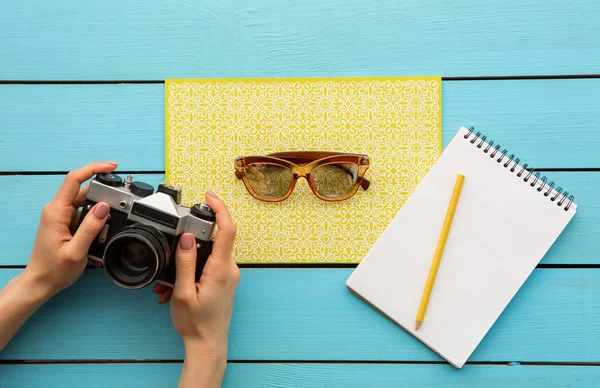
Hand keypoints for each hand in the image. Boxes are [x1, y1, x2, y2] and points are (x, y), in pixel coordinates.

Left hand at [23, 162, 116, 297]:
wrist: (40, 282)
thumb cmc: (54, 270)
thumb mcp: (77, 251)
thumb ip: (91, 227)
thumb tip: (104, 206)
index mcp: (56, 212)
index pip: (74, 179)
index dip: (93, 169)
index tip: (111, 167)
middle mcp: (56, 209)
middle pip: (85, 192)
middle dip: (103, 200)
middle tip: (115, 214)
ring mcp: (60, 215)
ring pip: (86, 204)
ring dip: (99, 215)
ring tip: (101, 235)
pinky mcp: (65, 222)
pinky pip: (84, 214)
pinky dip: (94, 222)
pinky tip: (96, 237)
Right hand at [152, 191, 239, 386]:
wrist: (208, 345)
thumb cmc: (196, 324)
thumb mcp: (183, 293)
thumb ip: (185, 263)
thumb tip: (186, 237)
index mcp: (221, 269)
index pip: (227, 229)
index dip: (220, 208)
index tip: (209, 196)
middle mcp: (229, 269)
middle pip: (214, 239)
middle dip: (189, 242)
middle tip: (170, 251)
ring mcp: (228, 275)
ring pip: (207, 255)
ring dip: (185, 263)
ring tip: (167, 284)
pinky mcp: (224, 281)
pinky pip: (207, 266)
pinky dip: (189, 272)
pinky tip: (174, 288)